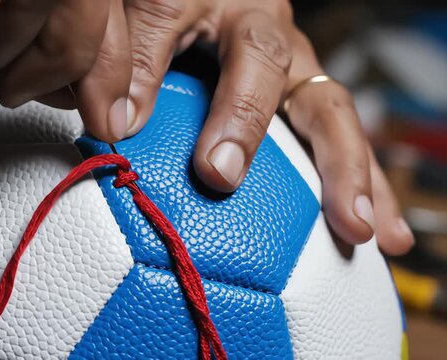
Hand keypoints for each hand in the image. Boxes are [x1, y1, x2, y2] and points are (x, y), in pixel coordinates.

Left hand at [100, 0, 413, 254]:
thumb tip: (122, 126)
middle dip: (338, 163)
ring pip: (334, 124)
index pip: (255, 62)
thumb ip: (136, 56)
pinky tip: (362, 214)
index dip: (240, 117)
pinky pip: (323, 135)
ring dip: (358, 180)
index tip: (218, 172)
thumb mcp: (154, 7)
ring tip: (376, 233)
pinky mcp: (287, 91)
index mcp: (245, 15)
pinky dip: (346, 176)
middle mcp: (280, 43)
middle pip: (320, 101)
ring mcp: (289, 70)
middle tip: (347, 219)